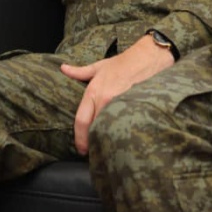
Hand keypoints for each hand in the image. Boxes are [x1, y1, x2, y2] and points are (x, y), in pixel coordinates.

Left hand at [60, 37, 174, 154]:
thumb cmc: (122, 63)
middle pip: (95, 128)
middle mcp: (105, 100)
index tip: (81, 149)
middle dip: (93, 142)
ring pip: (110, 128)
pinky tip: (124, 140)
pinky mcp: (136, 107)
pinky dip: (123, 132)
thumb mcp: (98, 67)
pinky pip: (126, 124)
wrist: (147, 58)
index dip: (79, 138)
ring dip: (107, 139)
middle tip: (94, 153)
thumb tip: (63, 69)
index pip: (82, 120)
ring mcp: (121, 104)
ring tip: (108, 149)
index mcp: (93, 92)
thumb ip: (79, 72)